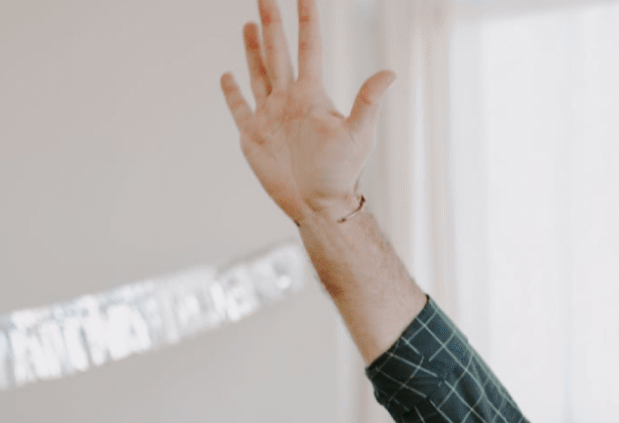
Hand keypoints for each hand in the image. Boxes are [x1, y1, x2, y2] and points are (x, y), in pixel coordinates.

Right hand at [219, 0, 395, 224]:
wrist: (319, 204)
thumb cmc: (342, 172)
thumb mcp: (359, 134)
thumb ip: (368, 101)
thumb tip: (390, 72)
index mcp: (312, 95)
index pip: (309, 49)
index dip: (307, 21)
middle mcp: (289, 100)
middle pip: (277, 53)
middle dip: (271, 24)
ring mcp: (270, 116)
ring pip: (258, 73)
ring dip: (253, 49)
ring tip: (249, 24)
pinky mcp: (253, 135)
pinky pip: (239, 108)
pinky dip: (232, 93)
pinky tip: (227, 76)